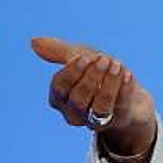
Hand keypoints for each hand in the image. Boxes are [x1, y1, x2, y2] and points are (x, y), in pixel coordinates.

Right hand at [31, 36, 156, 156]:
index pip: (59, 88)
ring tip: (117, 65)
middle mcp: (75, 113)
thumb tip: (34, 41)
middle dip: (91, 78)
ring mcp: (97, 120)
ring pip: (99, 107)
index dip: (71, 73)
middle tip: (103, 59)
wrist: (129, 87)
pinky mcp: (119, 121)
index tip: (83, 57)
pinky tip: (128, 74)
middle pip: (78, 99)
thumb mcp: (80, 58)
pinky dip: (124, 90)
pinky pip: (120, 107)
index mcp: (60, 98)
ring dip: (108, 85)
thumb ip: (59, 52)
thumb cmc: (99, 73)